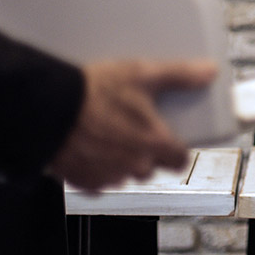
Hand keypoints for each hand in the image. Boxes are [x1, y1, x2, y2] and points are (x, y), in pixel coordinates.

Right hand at [48, 58, 216, 191]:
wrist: (46, 109)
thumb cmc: (93, 93)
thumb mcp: (141, 74)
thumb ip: (179, 75)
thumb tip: (208, 72)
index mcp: (154, 144)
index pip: (180, 159)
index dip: (176, 148)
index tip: (169, 137)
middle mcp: (134, 166)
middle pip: (152, 167)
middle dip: (146, 152)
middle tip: (132, 128)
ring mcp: (109, 177)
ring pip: (125, 173)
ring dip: (122, 159)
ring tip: (108, 133)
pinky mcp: (84, 182)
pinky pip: (99, 180)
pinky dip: (97, 167)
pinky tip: (90, 145)